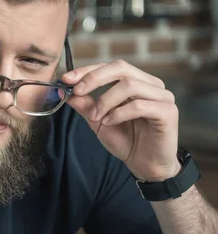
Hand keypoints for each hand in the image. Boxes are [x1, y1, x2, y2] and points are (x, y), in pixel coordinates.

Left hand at [62, 60, 179, 181]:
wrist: (146, 167)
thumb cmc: (127, 142)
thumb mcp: (99, 121)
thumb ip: (86, 105)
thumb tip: (65, 91)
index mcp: (137, 82)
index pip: (111, 67)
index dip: (88, 70)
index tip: (66, 79)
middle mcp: (152, 85)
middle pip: (121, 68)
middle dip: (95, 78)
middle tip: (77, 91)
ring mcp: (162, 97)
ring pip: (130, 85)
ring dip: (106, 100)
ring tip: (95, 117)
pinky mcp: (168, 112)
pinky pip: (140, 105)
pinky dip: (119, 113)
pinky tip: (109, 123)